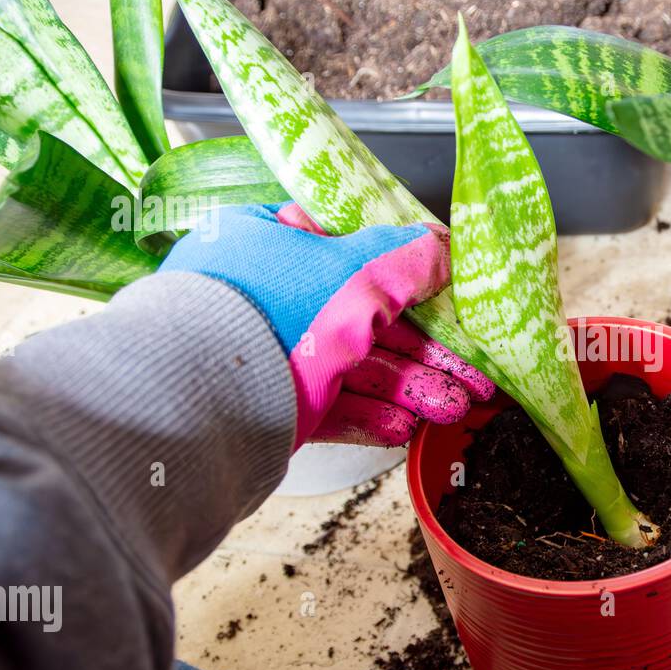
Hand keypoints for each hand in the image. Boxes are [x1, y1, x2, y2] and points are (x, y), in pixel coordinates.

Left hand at [159, 203, 493, 449]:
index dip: (408, 275)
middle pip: (365, 319)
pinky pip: (328, 406)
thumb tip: (445, 246)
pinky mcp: (266, 404)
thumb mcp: (358, 270)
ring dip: (409, 387)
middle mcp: (265, 295)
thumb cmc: (271, 313)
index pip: (352, 250)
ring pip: (354, 368)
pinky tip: (405, 427)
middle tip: (472, 372)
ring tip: (454, 408)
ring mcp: (265, 352)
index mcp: (271, 242)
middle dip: (426, 351)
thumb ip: (409, 258)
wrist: (198, 400)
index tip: (450, 299)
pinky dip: (370, 414)